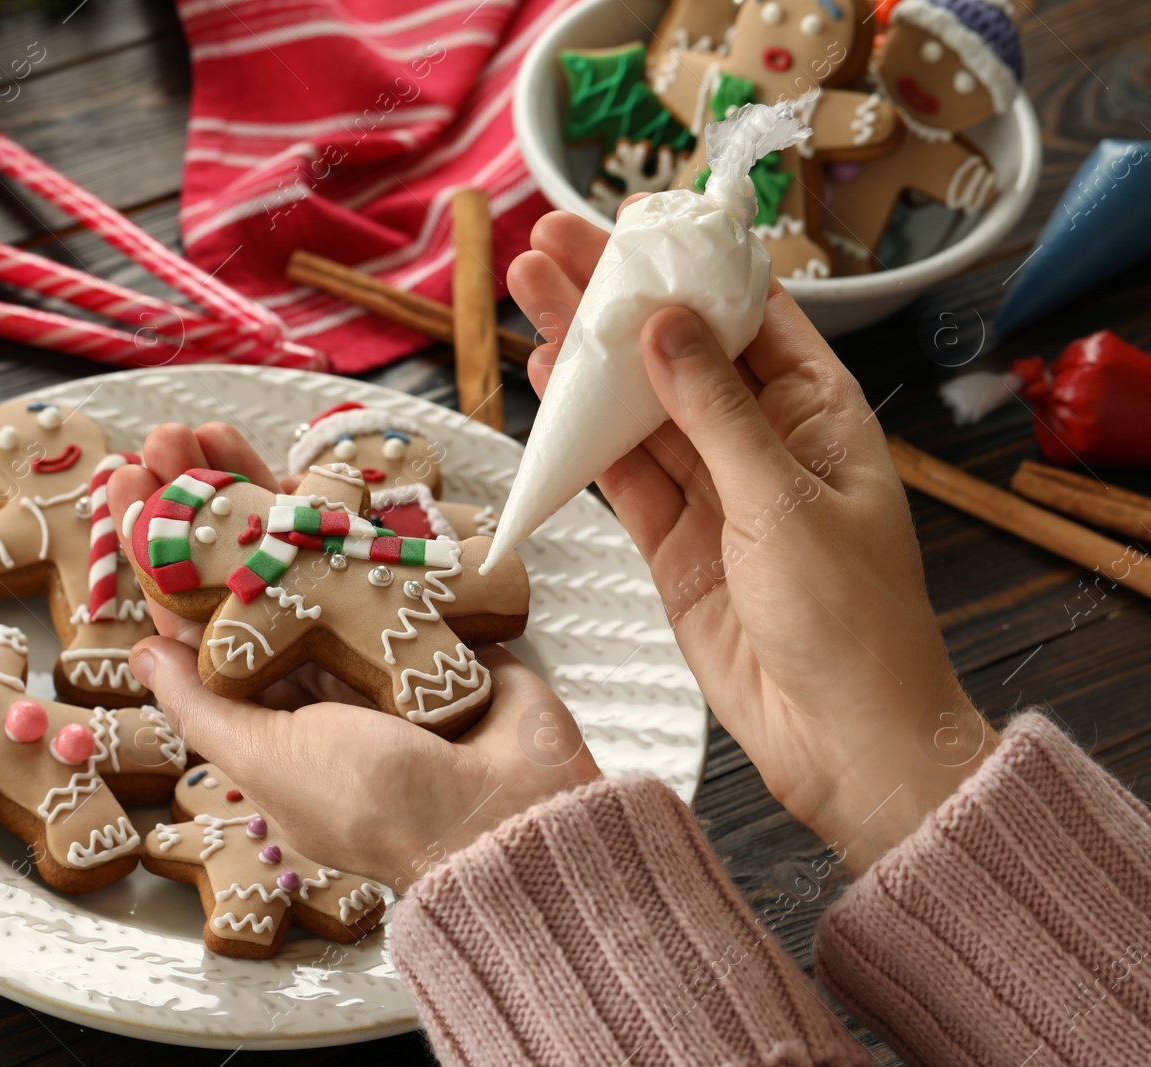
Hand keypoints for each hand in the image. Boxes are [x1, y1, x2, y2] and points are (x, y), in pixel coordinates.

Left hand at [109, 423, 600, 888]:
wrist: (513, 810)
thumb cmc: (383, 805)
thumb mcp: (270, 762)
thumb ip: (205, 707)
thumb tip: (145, 652)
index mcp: (264, 718)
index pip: (193, 623)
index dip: (158, 557)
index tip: (128, 496)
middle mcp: (311, 675)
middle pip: (237, 573)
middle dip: (199, 508)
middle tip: (161, 440)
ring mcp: (367, 639)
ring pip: (296, 549)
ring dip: (253, 490)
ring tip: (209, 431)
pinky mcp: (422, 612)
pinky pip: (371, 547)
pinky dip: (337, 505)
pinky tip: (297, 462)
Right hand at [508, 207, 991, 872]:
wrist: (841, 742)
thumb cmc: (851, 621)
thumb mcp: (784, 503)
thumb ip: (714, 412)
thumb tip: (666, 321)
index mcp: (819, 414)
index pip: (750, 315)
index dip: (692, 266)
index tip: (635, 222)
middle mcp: (763, 442)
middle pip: (679, 352)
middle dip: (618, 299)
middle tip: (550, 243)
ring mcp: (712, 493)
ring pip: (638, 409)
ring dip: (586, 357)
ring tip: (528, 293)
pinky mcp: (670, 543)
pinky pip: (620, 474)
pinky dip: (581, 434)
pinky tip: (546, 381)